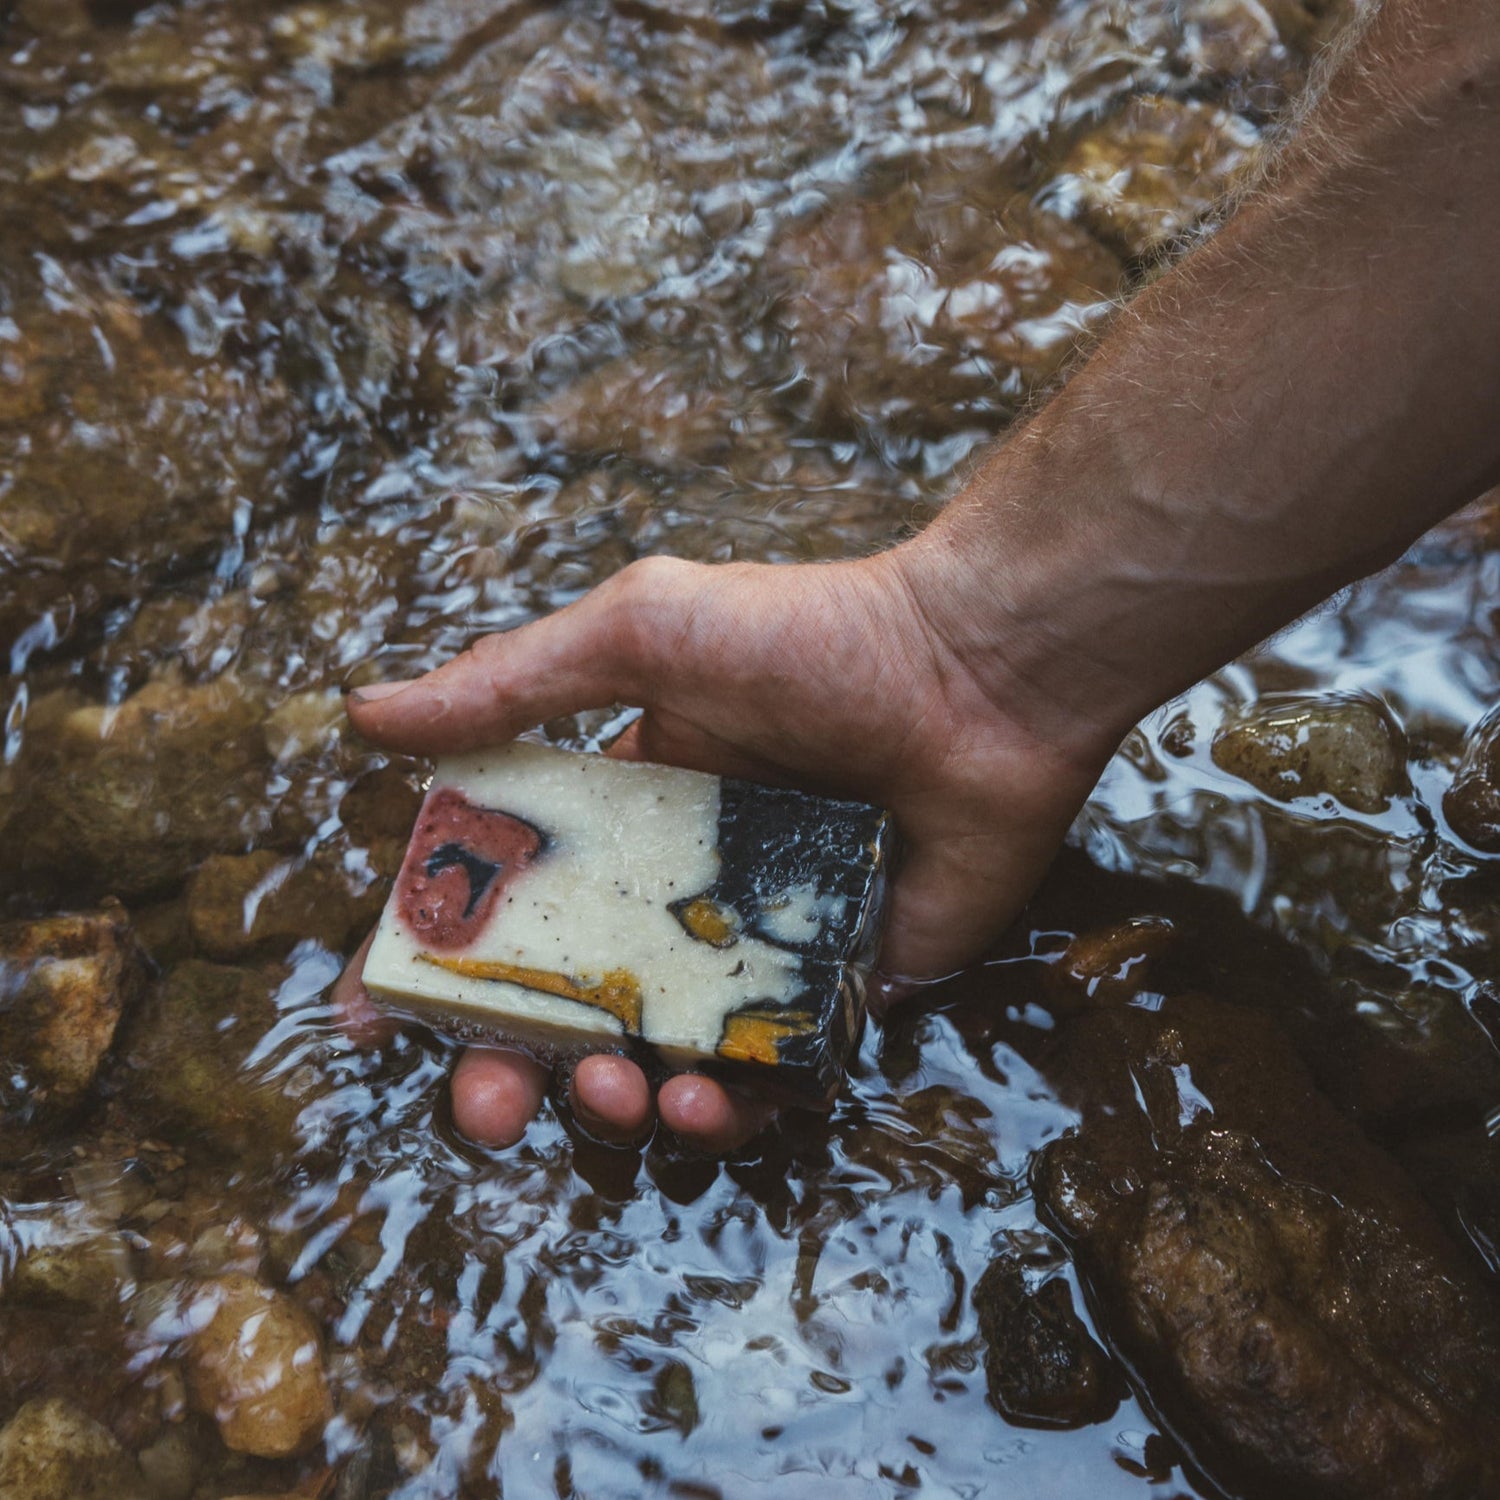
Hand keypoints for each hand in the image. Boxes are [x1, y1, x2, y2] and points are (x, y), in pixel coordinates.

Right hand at [337, 548, 1118, 1151]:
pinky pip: (770, 1080)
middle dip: (509, 1070)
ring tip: (615, 1093)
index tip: (375, 1014)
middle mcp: (679, 895)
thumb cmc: (812, 637)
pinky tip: (710, 1102)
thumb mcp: (645, 633)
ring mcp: (757, 951)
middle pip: (566, 1006)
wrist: (980, 673)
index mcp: (620, 819)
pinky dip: (731, 1110)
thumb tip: (365, 717)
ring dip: (614, 1101)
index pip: (507, 905)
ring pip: (658, 1060)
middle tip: (486, 1106)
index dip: (437, 963)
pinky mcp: (840, 992)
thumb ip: (511, 684)